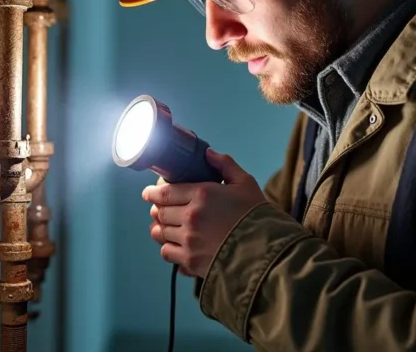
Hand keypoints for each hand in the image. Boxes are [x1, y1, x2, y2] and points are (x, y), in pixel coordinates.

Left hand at [142, 148, 266, 278]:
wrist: (267, 251)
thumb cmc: (258, 216)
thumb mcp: (246, 184)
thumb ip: (225, 165)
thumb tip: (208, 154)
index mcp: (202, 194)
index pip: (165, 192)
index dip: (152, 192)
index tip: (148, 193)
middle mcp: (191, 216)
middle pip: (160, 211)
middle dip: (157, 209)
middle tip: (158, 208)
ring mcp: (189, 239)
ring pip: (160, 232)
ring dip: (159, 228)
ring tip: (162, 226)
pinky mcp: (191, 260)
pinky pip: (166, 252)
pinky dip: (167, 248)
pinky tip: (173, 244)